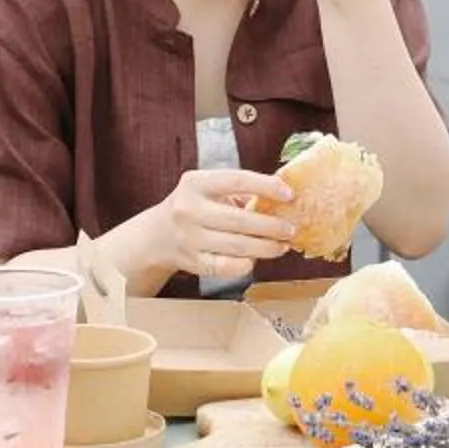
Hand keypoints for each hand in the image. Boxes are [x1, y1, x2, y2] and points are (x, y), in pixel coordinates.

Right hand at [117, 169, 300, 283]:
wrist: (157, 235)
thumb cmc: (195, 207)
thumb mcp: (208, 189)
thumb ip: (240, 191)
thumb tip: (283, 197)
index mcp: (196, 183)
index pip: (237, 180)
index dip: (266, 186)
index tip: (289, 194)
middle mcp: (189, 210)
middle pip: (240, 219)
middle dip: (271, 226)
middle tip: (291, 228)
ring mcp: (190, 238)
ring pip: (237, 245)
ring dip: (266, 247)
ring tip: (283, 245)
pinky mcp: (193, 262)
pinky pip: (227, 266)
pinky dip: (247, 264)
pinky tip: (257, 259)